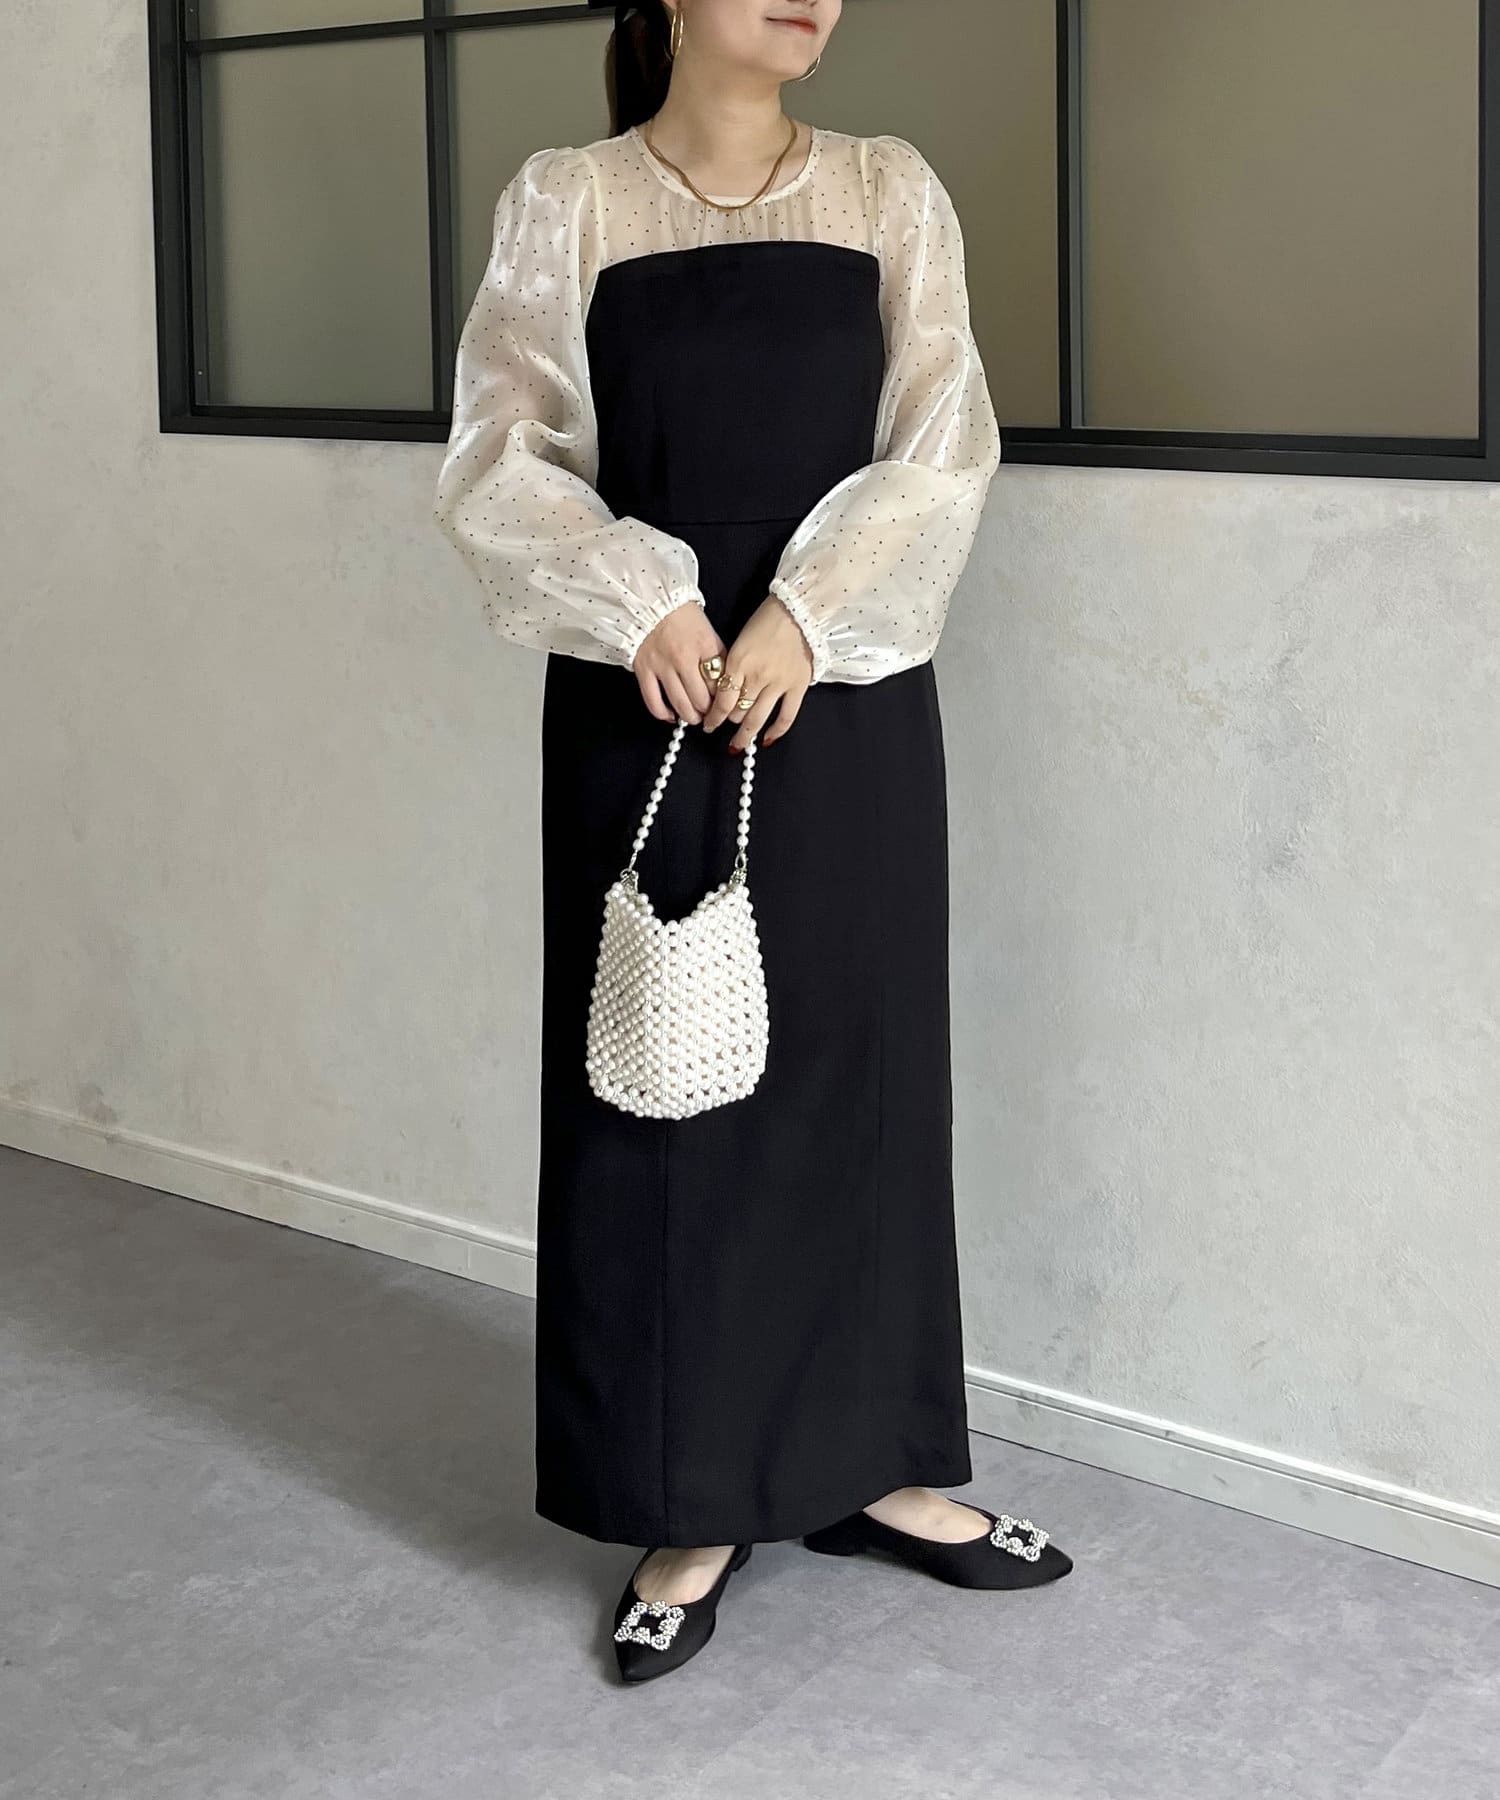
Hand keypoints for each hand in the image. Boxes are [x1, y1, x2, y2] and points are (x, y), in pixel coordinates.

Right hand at [632, 601, 726, 723]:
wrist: (652, 601)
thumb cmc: (681, 614)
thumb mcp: (708, 632)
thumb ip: (717, 657)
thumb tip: (724, 683)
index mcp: (704, 646)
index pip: (719, 684)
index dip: (723, 699)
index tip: (723, 704)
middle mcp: (683, 658)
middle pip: (702, 699)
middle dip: (709, 712)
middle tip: (710, 715)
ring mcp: (662, 665)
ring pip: (681, 704)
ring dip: (691, 717)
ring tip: (695, 717)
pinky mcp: (644, 670)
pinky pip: (654, 701)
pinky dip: (664, 714)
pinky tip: (671, 715)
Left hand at [700, 595, 813, 749]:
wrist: (798, 611)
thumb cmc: (767, 620)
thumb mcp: (739, 642)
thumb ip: (731, 668)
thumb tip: (724, 692)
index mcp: (738, 663)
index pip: (721, 701)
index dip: (713, 718)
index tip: (708, 724)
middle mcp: (756, 676)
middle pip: (737, 711)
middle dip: (728, 722)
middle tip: (723, 729)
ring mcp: (778, 683)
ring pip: (757, 719)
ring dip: (745, 735)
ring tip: (738, 745)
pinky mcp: (798, 686)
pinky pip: (786, 716)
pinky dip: (776, 731)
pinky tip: (767, 739)